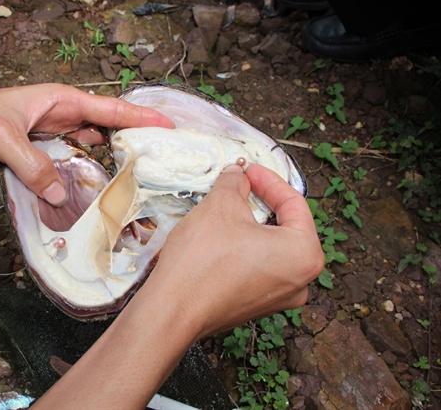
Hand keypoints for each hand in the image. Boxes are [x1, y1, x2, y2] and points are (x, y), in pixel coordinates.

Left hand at [0, 84, 173, 204]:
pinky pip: (63, 180)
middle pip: (104, 136)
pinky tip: (88, 207)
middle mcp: (60, 123)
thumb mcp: (1, 136)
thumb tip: (59, 195)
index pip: (108, 110)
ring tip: (131, 192)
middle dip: (130, 147)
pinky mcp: (37, 168)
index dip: (139, 119)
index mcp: (58, 102)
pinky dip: (75, 191)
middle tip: (158, 167)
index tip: (168, 128)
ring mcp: (50, 146)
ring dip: (103, 174)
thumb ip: (32, 164)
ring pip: (87, 160)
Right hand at [32, 163, 322, 408]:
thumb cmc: (203, 258)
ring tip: (226, 208)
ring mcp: (279, 298)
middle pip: (284, 227)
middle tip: (239, 185)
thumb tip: (237, 174)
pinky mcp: (255, 307)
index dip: (268, 180)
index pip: (294, 203)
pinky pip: (256, 268)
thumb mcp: (220, 206)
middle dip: (260, 202)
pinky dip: (243, 249)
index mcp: (305, 253)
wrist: (173, 310)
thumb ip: (235, 183)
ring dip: (250, 225)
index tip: (247, 169)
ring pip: (269, 249)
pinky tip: (220, 238)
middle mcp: (301, 280)